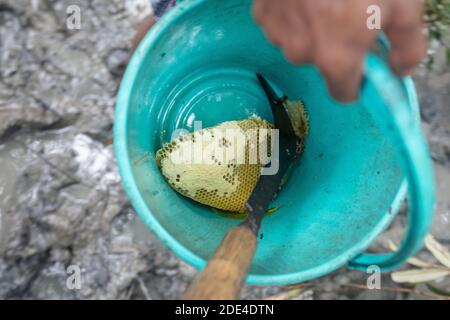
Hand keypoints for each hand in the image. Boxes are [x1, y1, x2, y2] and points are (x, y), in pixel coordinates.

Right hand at [253, 0, 425, 101]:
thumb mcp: (404, 4)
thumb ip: (407, 46)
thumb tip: (399, 69)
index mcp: (335, 59)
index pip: (343, 93)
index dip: (356, 81)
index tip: (362, 63)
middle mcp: (301, 54)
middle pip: (322, 64)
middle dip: (334, 47)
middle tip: (347, 14)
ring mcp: (277, 32)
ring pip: (299, 43)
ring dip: (311, 30)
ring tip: (323, 0)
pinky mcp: (262, 13)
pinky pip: (280, 24)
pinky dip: (292, 14)